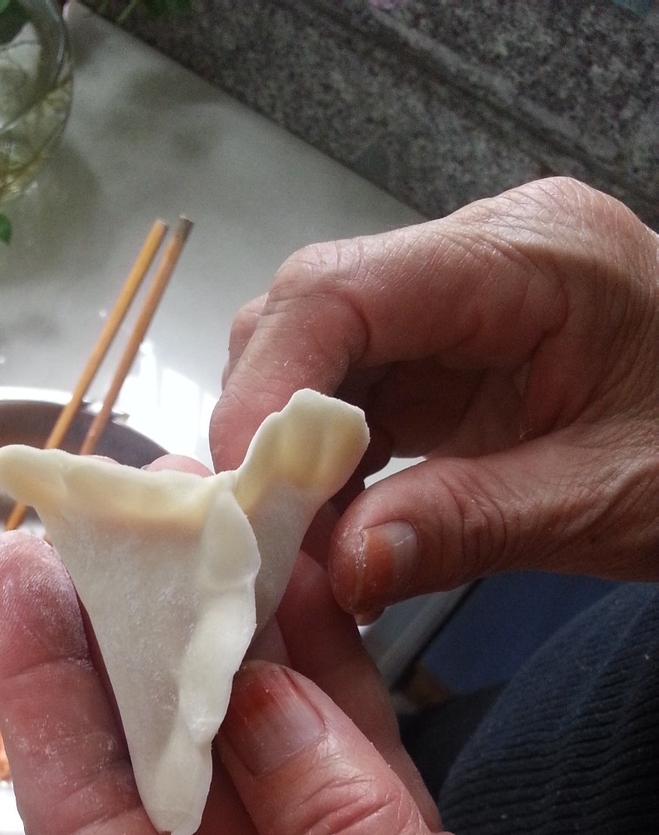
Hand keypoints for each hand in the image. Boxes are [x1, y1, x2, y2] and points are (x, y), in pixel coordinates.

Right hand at [209, 177, 658, 618]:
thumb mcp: (608, 501)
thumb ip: (470, 525)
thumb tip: (339, 569)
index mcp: (530, 258)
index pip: (343, 291)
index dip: (267, 389)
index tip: (234, 491)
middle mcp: (478, 260)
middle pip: (310, 314)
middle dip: (266, 426)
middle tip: (254, 534)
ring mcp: (458, 306)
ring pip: (316, 358)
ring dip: (288, 454)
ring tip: (289, 546)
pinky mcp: (449, 356)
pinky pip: (354, 399)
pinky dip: (327, 469)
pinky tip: (331, 530)